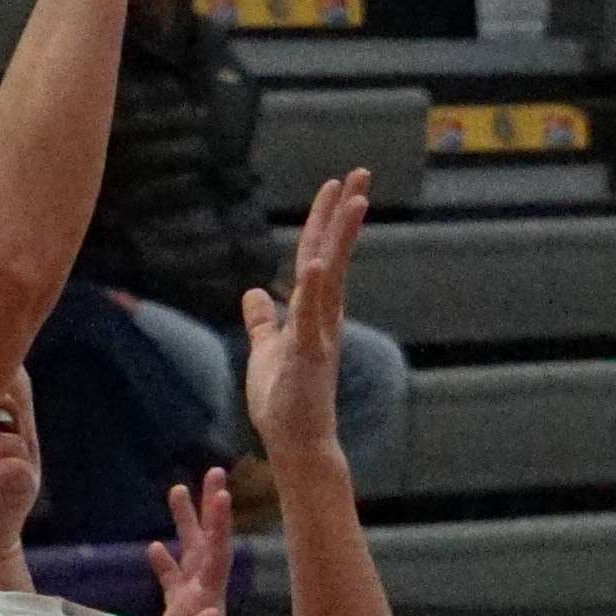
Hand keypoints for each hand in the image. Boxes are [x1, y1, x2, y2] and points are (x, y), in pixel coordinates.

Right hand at [148, 467, 235, 615]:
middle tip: (216, 472)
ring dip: (186, 526)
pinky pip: (172, 583)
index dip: (220, 526)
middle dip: (210, 509)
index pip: (217, 554)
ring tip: (178, 489)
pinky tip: (153, 547)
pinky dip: (165, 565)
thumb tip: (212, 614)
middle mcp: (202, 593)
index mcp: (206, 597)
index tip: (224, 496)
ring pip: (189, 556)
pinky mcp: (177, 614)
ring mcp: (190, 601)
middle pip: (208, 543)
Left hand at [241, 169, 371, 475]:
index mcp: (313, 312)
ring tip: (353, 201)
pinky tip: (318, 262)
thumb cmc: (285, 401)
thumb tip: (254, 293)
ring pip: (330, 275)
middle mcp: (323, 316)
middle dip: (343, 214)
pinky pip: (311, 317)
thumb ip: (263, 320)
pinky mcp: (308, 355)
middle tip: (361, 173)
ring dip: (340, 237)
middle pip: (332, 254)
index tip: (337, 186)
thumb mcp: (267, 349)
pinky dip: (313, 290)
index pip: (318, 255)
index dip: (325, 221)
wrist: (297, 442)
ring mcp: (318, 333)